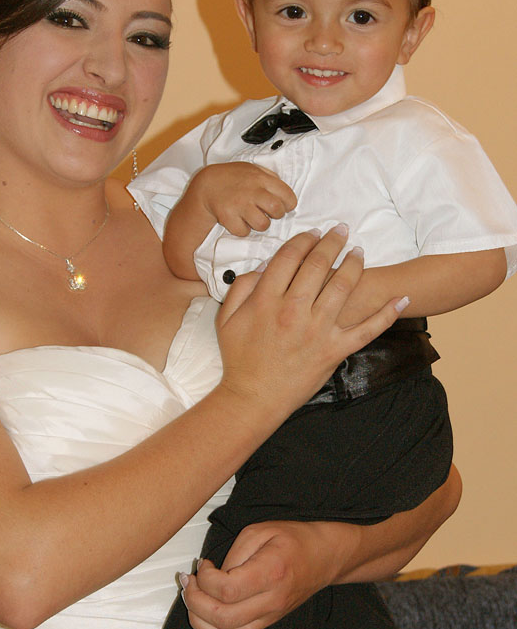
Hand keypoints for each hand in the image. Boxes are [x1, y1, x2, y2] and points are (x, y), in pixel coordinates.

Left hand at [174, 520, 333, 628]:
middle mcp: (270, 602)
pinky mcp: (263, 625)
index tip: (204, 564)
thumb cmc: (294, 540)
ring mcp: (267, 618)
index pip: (226, 590)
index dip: (205, 578)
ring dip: (197, 621)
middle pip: (221, 618)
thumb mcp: (260, 531)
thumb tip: (211, 577)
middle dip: (194, 599)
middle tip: (190, 581)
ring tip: (191, 598)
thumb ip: (233, 554)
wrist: (324, 557)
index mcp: (270, 574)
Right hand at [194, 162, 296, 235]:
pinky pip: (244, 232)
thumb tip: (285, 195)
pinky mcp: (227, 217)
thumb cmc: (234, 177)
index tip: (282, 205)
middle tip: (267, 212)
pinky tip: (239, 220)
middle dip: (276, 215)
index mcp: (262, 178)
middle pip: (277, 210)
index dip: (287, 204)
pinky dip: (243, 229)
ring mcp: (239, 205)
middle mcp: (252, 191)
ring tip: (252, 217)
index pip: (288, 196)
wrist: (207, 184)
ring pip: (262, 225)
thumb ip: (270, 179)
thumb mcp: (254, 170)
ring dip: (260, 224)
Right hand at [215, 225, 407, 426]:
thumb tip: (262, 267)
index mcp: (266, 300)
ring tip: (358, 252)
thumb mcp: (226, 319)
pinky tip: (402, 300)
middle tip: (341, 230)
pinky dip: (387, 315)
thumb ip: (241, 288)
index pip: (290, 257)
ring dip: (354, 264)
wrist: (254, 398)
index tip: (312, 233)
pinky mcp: (335, 350)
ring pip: (343, 287)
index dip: (303, 239)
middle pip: (318, 264)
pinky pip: (367, 330)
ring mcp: (318, 330)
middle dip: (332, 241)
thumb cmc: (239, 359)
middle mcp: (294, 310)